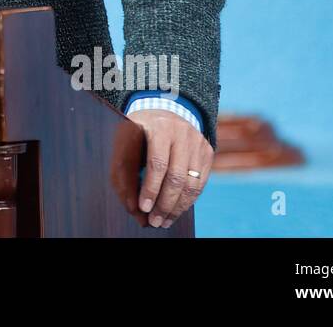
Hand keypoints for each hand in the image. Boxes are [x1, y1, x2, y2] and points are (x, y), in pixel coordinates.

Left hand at [128, 109, 213, 227]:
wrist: (166, 110)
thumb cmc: (140, 129)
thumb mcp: (126, 139)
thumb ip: (125, 168)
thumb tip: (132, 206)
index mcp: (159, 127)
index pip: (158, 163)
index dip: (151, 188)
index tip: (143, 207)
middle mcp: (182, 133)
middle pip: (177, 177)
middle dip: (165, 203)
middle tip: (155, 221)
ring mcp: (198, 142)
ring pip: (192, 183)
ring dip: (178, 207)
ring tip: (165, 221)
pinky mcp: (207, 151)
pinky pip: (200, 183)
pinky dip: (188, 201)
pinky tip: (176, 211)